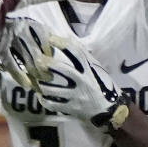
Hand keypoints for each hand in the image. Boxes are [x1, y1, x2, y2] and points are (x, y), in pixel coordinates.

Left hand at [1, 21, 129, 131]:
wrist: (110, 110)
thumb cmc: (102, 86)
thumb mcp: (96, 69)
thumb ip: (82, 54)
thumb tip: (66, 36)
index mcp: (89, 69)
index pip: (76, 52)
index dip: (62, 44)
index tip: (50, 38)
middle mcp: (83, 81)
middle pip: (63, 69)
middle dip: (48, 64)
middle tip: (38, 60)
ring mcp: (76, 96)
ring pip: (52, 89)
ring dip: (41, 84)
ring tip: (37, 80)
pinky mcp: (71, 108)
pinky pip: (52, 104)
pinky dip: (44, 99)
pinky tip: (42, 96)